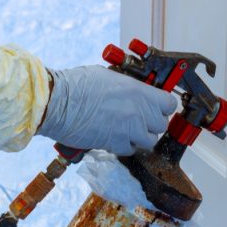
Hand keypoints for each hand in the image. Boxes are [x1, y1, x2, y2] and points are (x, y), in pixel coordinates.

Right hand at [38, 65, 176, 154]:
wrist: (58, 103)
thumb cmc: (77, 85)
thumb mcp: (109, 76)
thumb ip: (128, 87)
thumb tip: (136, 91)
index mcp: (138, 91)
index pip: (169, 104)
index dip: (164, 106)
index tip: (158, 107)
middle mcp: (138, 111)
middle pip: (161, 125)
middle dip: (152, 123)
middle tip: (140, 119)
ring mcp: (128, 130)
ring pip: (149, 141)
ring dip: (140, 137)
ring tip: (127, 130)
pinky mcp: (115, 144)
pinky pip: (131, 150)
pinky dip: (125, 146)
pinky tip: (114, 137)